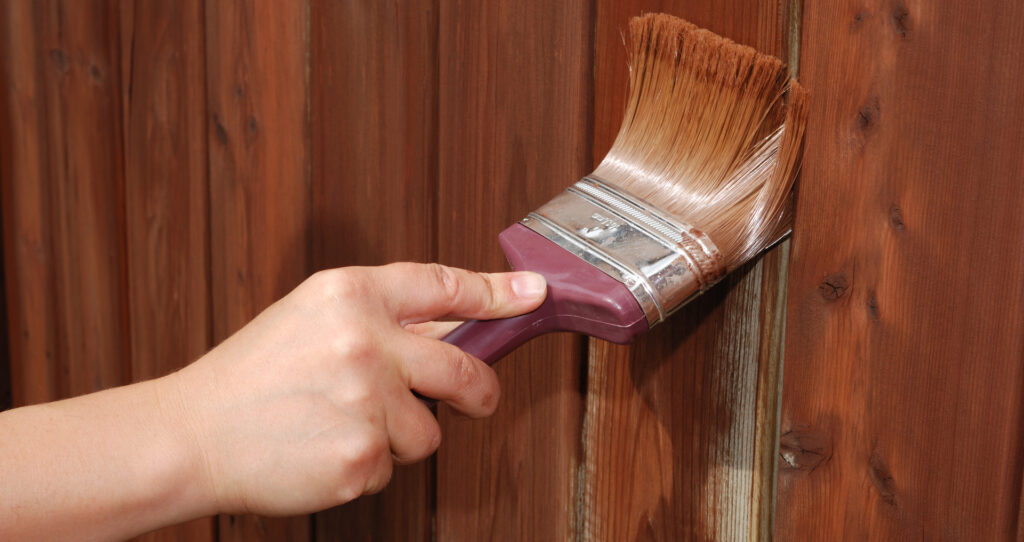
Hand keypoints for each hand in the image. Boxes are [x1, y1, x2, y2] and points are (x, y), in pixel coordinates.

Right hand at [168, 263, 546, 515]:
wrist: (192, 435)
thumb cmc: (253, 375)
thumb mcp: (313, 317)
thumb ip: (382, 316)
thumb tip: (458, 327)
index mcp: (350, 294)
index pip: (443, 286)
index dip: (497, 292)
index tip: (534, 294)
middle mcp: (364, 341)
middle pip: (463, 367)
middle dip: (480, 388)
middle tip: (479, 396)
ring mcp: (366, 402)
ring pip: (429, 430)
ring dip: (400, 434)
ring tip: (341, 423)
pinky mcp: (362, 457)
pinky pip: (394, 466)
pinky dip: (368, 464)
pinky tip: (325, 448)